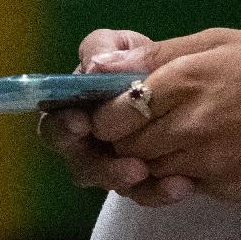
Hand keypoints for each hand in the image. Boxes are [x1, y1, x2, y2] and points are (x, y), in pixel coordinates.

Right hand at [35, 28, 196, 206]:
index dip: (62, 127)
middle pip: (79, 163)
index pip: (54, 122)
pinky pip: (144, 193)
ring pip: (110, 183)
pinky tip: (181, 185)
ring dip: (127, 180)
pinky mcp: (141, 182)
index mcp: (74, 108)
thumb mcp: (125, 46)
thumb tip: (93, 67)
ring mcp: (112, 164)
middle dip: (100, 167)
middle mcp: (87, 142)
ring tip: (148, 172)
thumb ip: (105, 50)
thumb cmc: (143, 61)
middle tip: (128, 165)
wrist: (186, 85)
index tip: (82, 123)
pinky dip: (160, 191)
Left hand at [84, 27, 240, 205]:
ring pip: (151, 172)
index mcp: (189, 80)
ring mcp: (211, 165)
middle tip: (141, 122)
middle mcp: (194, 127)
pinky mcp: (228, 192)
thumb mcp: (224, 42)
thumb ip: (159, 55)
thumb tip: (99, 65)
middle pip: (126, 148)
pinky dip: (187, 171)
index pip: (112, 115)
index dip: (104, 115)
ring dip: (152, 157)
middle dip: (123, 139)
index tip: (114, 107)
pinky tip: (215, 147)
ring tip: (180, 132)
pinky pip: (188, 184)